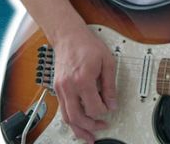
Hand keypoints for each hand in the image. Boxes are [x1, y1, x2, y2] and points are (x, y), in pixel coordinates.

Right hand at [50, 24, 117, 142]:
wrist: (68, 35)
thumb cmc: (86, 44)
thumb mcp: (107, 62)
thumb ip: (110, 86)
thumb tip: (112, 103)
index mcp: (83, 79)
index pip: (94, 108)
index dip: (105, 111)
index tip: (110, 107)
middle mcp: (69, 86)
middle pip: (78, 117)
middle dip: (91, 126)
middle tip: (102, 127)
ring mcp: (61, 88)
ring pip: (67, 117)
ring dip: (78, 129)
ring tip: (88, 136)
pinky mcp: (57, 87)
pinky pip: (62, 109)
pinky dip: (70, 119)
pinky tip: (77, 123)